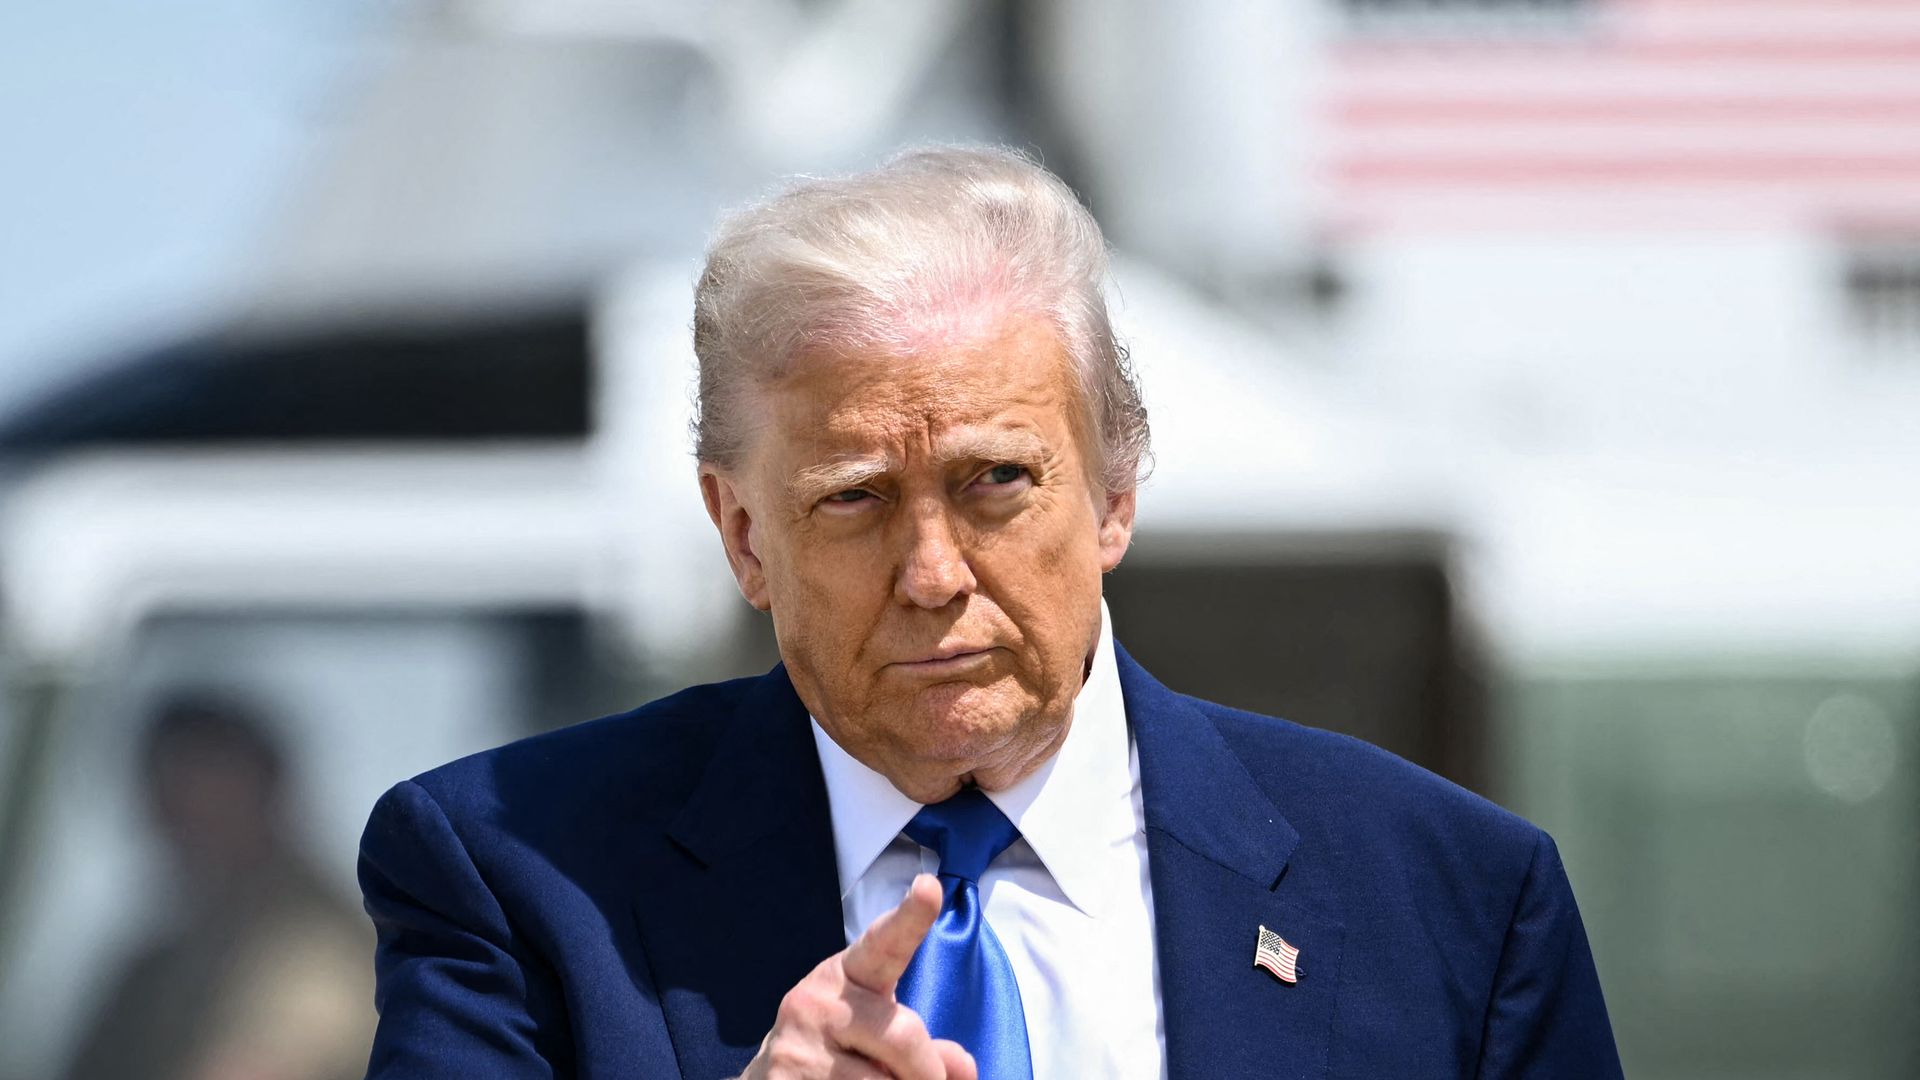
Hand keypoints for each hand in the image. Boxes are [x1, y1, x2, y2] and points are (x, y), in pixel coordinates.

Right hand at [739, 873, 976, 1079]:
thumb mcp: (879, 1031)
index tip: (930, 887)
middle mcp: (818, 1000)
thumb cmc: (840, 1048)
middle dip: (929, 1073)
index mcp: (849, 973)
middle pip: (902, 1036)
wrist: (769, 1075)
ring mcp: (798, 1045)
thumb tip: (963, 1069)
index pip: (884, 943)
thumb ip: (923, 1042)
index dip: (910, 918)